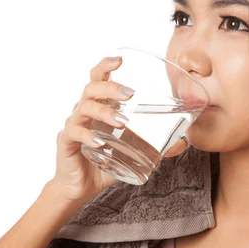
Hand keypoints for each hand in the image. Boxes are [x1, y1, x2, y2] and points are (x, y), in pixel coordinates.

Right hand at [50, 56, 188, 203]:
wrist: (80, 188)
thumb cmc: (104, 163)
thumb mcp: (132, 152)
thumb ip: (155, 145)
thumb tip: (182, 142)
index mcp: (99, 107)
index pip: (98, 78)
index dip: (106, 66)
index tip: (120, 59)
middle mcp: (84, 111)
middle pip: (92, 88)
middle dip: (111, 87)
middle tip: (130, 94)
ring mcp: (74, 125)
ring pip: (84, 107)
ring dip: (105, 112)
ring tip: (122, 122)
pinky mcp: (66, 142)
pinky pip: (74, 132)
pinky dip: (88, 135)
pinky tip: (100, 142)